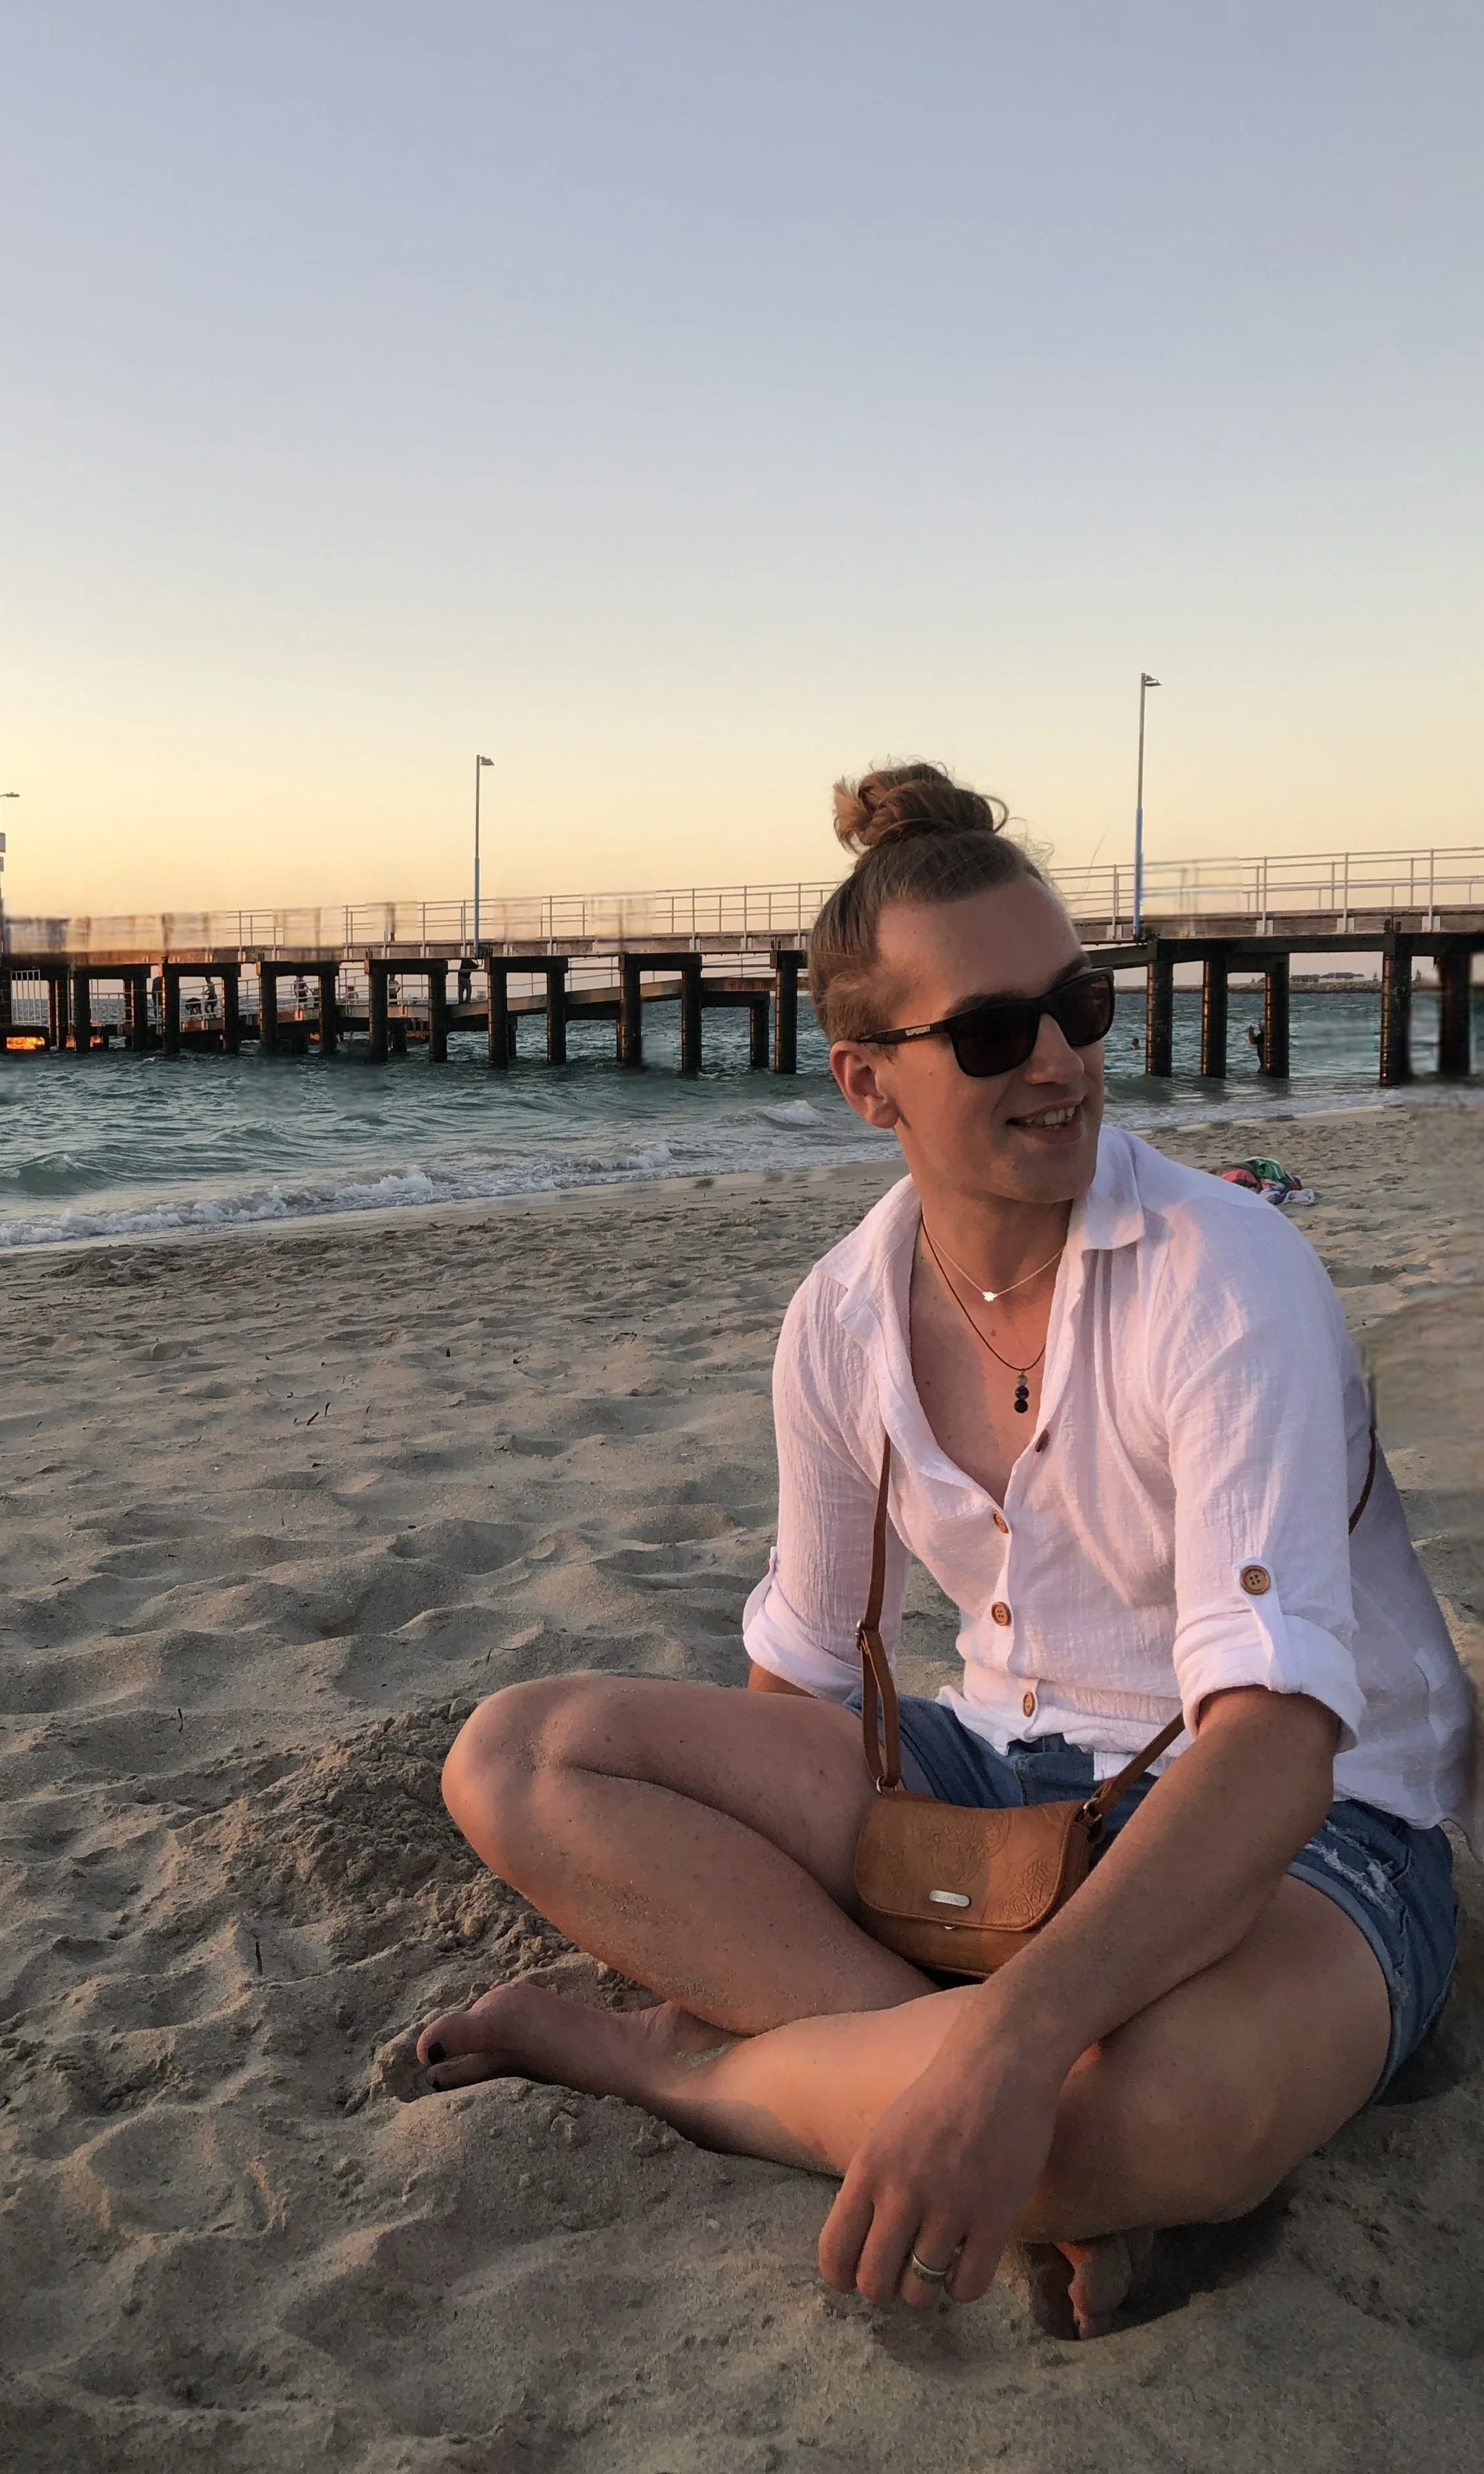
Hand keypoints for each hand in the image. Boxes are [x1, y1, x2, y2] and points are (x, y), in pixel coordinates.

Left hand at [817, 2036, 1061, 2309]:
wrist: (999, 2065)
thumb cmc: (942, 2097)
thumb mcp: (886, 2135)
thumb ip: (871, 2186)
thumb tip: (861, 2244)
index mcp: (868, 2170)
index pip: (835, 2254)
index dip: (844, 2278)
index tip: (858, 2277)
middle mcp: (901, 2193)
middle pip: (875, 2283)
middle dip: (885, 2290)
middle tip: (901, 2276)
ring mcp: (949, 2207)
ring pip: (920, 2292)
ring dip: (925, 2290)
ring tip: (935, 2269)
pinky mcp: (994, 2217)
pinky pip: (968, 2286)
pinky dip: (962, 2288)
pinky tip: (965, 2266)